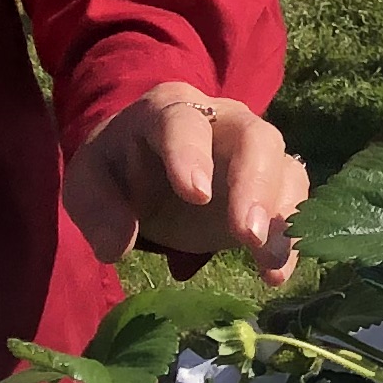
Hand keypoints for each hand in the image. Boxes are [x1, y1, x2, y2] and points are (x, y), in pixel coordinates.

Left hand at [65, 83, 306, 283]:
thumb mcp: (89, 184)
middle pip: (254, 137)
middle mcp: (222, 119)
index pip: (183, 122)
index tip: (196, 195)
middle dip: (255, 184)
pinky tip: (276, 273)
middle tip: (247, 234)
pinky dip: (290, 237)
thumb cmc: (117, 170)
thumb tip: (116, 247)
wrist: (144, 168)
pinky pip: (293, 199)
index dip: (190, 155)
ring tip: (270, 264)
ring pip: (284, 167)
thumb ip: (97, 209)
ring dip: (281, 216)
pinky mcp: (271, 182)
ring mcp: (253, 150)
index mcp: (168, 109)